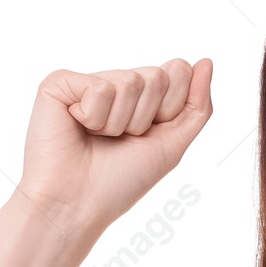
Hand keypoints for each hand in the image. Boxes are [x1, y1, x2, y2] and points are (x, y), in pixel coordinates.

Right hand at [15, 59, 213, 238]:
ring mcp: (87, 81)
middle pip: (157, 76)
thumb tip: (206, 62)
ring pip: (130, 81)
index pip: (178, 72)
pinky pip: (100, 88)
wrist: (78, 203)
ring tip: (97, 137)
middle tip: (119, 139)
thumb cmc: (121, 180)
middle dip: (145, 118)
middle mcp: (115, 83)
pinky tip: (77, 127)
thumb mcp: (173, 144)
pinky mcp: (59, 83)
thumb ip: (196, 105)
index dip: (171, 109)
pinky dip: (94, 117)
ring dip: (119, 123)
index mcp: (142, 96)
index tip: (147, 135)